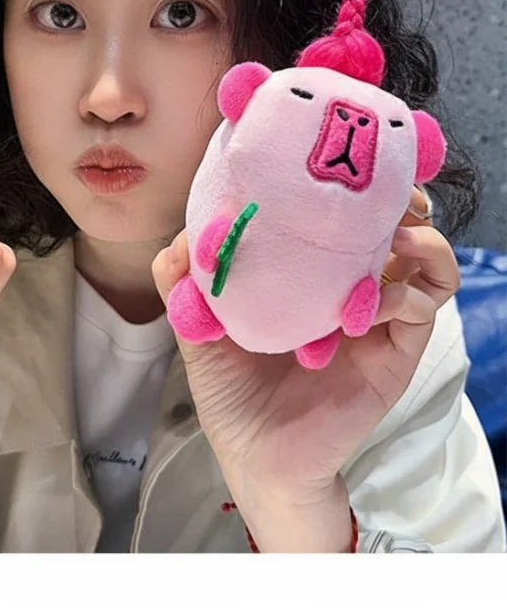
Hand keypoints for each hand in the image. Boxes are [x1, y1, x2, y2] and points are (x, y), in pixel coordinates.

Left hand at [152, 187, 459, 550]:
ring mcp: (377, 313)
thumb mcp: (195, 324)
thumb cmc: (229, 386)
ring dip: (415, 235)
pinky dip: (405, 292)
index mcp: (306, 266)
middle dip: (393, 192)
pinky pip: (420, 306)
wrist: (254, 455)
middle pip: (393, 218)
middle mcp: (349, 281)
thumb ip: (183, 278)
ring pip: (426, 256)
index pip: (337, 208)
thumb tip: (187, 236)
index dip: (341, 177)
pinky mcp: (395, 349)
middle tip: (376, 185)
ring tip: (391, 233)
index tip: (323, 152)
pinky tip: (369, 300)